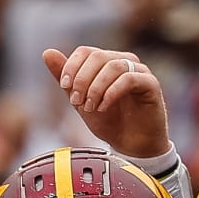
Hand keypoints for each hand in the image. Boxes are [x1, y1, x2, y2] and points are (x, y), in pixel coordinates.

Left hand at [44, 46, 170, 159]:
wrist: (131, 145)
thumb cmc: (109, 123)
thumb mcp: (81, 102)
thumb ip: (66, 80)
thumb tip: (47, 52)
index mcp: (106, 62)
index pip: (85, 52)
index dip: (72, 67)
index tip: (65, 87)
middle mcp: (123, 61)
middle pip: (97, 57)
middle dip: (82, 80)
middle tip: (77, 102)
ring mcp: (139, 71)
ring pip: (113, 66)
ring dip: (96, 88)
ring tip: (91, 108)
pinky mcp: (150, 84)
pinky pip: (129, 78)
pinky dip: (111, 92)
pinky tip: (103, 107)